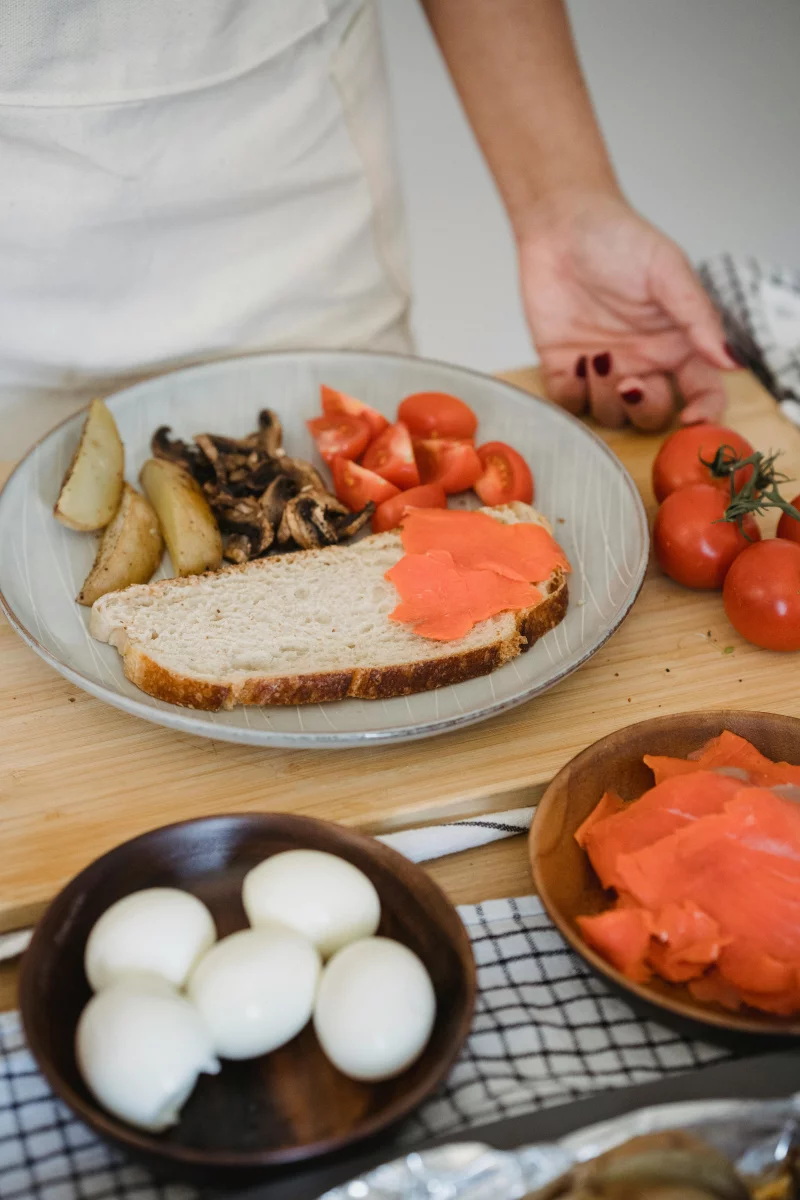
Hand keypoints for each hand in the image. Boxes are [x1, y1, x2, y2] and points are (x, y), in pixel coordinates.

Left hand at [517, 191, 736, 429]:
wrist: (560, 226)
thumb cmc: (618, 240)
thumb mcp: (668, 272)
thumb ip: (698, 318)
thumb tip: (730, 361)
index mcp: (677, 343)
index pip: (702, 392)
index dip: (703, 413)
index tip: (692, 419)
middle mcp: (643, 362)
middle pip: (655, 414)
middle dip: (645, 408)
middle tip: (630, 382)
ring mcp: (603, 370)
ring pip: (612, 414)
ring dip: (606, 397)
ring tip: (595, 357)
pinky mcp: (563, 369)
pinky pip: (571, 403)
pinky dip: (572, 394)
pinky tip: (574, 362)